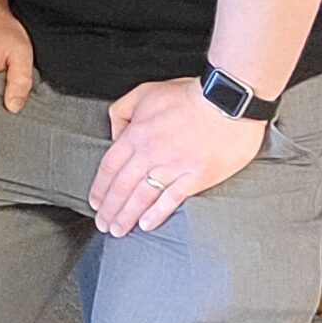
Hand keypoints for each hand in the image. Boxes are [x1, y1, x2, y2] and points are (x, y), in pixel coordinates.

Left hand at [89, 77, 267, 236]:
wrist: (227, 101)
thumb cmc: (187, 95)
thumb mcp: (144, 93)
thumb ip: (122, 112)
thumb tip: (115, 134)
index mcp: (136, 134)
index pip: (110, 167)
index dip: (100, 187)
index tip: (94, 202)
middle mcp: (151, 153)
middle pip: (122, 186)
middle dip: (110, 208)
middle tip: (103, 224)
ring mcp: (174, 167)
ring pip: (142, 197)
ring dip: (127, 216)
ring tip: (118, 230)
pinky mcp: (196, 177)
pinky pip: (171, 199)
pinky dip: (157, 214)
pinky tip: (146, 224)